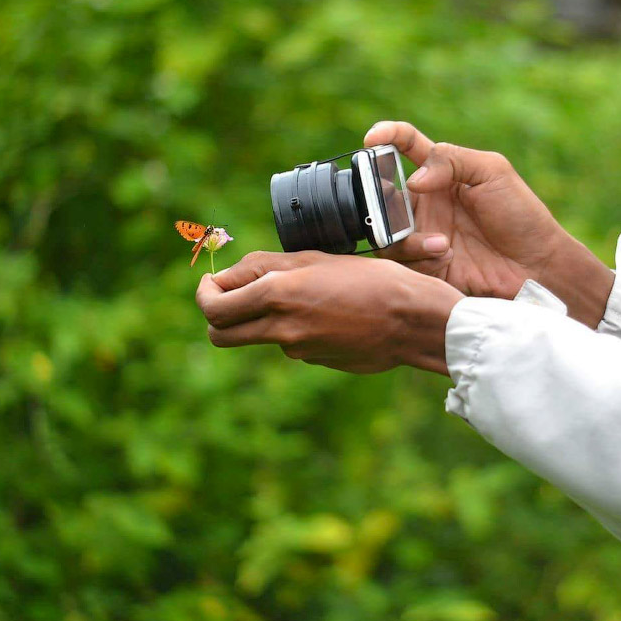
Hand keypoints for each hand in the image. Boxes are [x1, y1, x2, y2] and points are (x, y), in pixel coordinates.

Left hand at [196, 250, 462, 375]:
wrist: (414, 321)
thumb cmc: (373, 280)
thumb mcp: (318, 259)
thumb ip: (268, 267)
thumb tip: (232, 276)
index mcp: (277, 296)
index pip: (213, 308)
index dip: (206, 294)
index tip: (213, 284)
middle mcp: (282, 329)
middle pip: (221, 335)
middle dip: (217, 317)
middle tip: (231, 298)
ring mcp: (299, 351)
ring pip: (262, 337)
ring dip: (267, 319)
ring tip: (305, 297)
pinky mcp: (318, 362)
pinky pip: (296, 346)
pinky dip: (302, 330)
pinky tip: (334, 314)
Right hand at [364, 121, 614, 325]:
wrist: (537, 264)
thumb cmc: (521, 214)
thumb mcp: (492, 172)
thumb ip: (451, 161)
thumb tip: (413, 180)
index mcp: (441, 174)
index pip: (406, 147)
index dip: (387, 136)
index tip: (372, 138)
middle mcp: (427, 203)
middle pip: (382, 194)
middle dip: (380, 201)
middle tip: (395, 209)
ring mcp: (424, 234)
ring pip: (385, 231)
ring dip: (405, 236)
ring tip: (442, 243)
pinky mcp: (426, 265)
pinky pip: (401, 261)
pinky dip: (419, 256)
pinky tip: (448, 256)